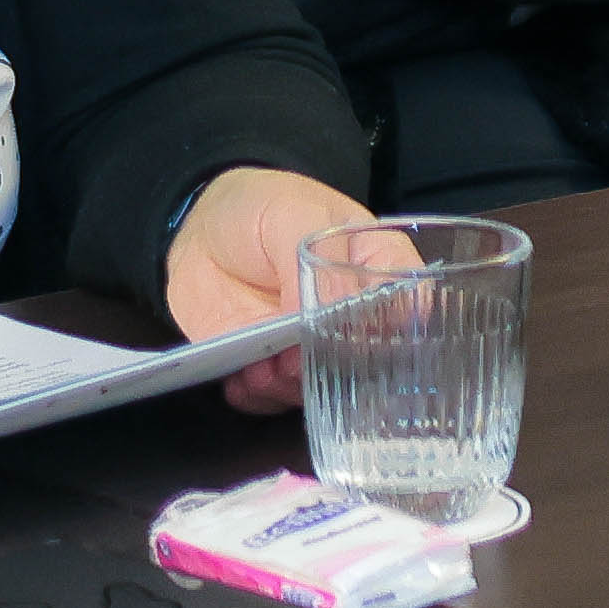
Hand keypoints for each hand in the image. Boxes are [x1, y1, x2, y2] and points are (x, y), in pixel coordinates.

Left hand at [174, 166, 387, 405]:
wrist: (198, 229)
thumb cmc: (260, 208)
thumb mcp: (293, 215)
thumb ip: (318, 262)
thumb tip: (332, 316)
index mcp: (372, 266)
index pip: (410, 300)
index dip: (398, 325)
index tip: (366, 334)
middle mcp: (348, 314)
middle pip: (366, 357)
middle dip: (333, 365)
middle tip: (296, 354)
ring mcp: (306, 345)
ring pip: (319, 385)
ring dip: (290, 385)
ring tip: (260, 365)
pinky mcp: (265, 367)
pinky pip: (270, 399)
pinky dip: (255, 396)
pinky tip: (239, 376)